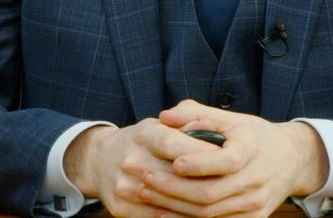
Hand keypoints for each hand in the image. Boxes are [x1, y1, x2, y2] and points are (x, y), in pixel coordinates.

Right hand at [63, 119, 219, 217]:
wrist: (100, 161)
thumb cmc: (142, 140)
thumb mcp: (160, 125)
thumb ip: (187, 124)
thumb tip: (216, 132)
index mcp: (144, 134)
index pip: (173, 143)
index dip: (200, 152)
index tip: (225, 158)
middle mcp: (132, 160)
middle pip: (173, 176)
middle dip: (204, 181)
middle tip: (232, 184)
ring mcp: (125, 187)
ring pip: (168, 203)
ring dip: (197, 205)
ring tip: (223, 202)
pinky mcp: (123, 210)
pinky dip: (182, 217)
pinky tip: (202, 215)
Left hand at [137, 100, 329, 217]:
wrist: (289, 160)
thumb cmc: (252, 135)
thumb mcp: (229, 118)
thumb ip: (196, 114)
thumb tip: (165, 116)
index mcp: (252, 148)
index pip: (226, 161)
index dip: (199, 164)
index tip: (174, 161)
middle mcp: (256, 179)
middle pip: (211, 193)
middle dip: (174, 189)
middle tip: (146, 179)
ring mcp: (255, 204)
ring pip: (210, 214)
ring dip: (175, 208)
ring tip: (148, 195)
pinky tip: (166, 213)